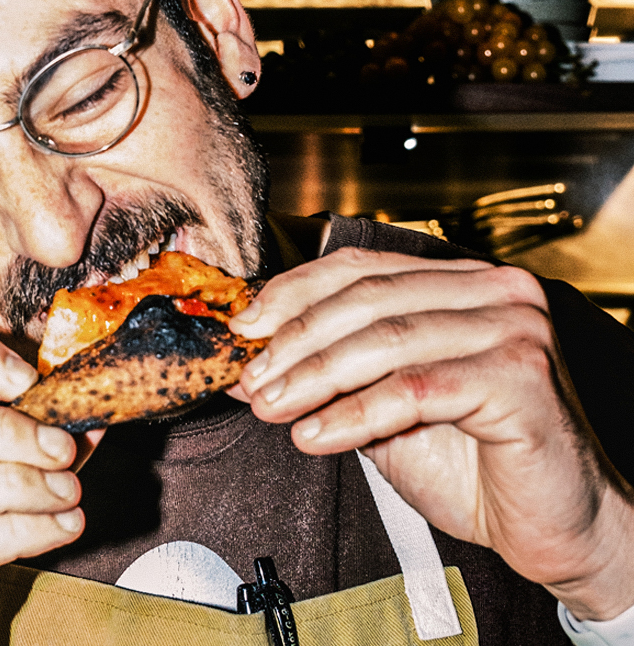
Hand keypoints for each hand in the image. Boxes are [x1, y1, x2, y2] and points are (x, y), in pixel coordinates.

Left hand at [229, 248, 633, 620]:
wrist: (550, 527)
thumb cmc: (470, 462)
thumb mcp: (382, 407)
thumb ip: (331, 374)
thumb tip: (252, 359)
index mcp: (460, 282)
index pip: (359, 268)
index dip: (293, 294)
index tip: (244, 328)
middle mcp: (494, 290)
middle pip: (366, 299)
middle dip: (295, 341)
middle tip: (251, 379)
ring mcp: (513, 327)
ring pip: (383, 341)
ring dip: (312, 378)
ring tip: (271, 408)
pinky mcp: (521, 377)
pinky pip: (413, 389)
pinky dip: (353, 414)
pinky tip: (313, 436)